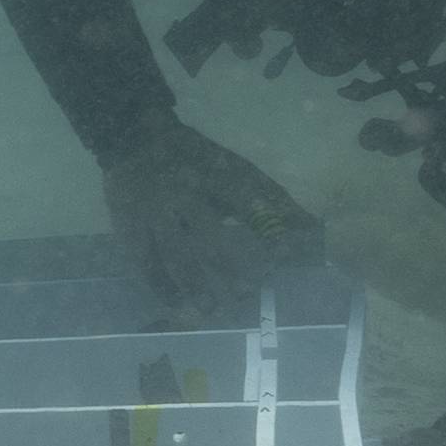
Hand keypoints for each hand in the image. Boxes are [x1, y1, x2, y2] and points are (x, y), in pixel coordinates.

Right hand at [114, 134, 312, 315]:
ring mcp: (155, 212)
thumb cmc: (196, 159)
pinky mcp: (132, 226)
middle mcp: (184, 193)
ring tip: (210, 308)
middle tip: (246, 292)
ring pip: (174, 250)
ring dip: (193, 281)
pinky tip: (175, 305)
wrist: (135, 138)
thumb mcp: (234, 170)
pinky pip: (144, 260)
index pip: (245, 203)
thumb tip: (313, 230)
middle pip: (207, 232)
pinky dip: (160, 284)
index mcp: (215, 174)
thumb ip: (269, 201)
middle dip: (227, 264)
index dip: (264, 229)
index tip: (282, 257)